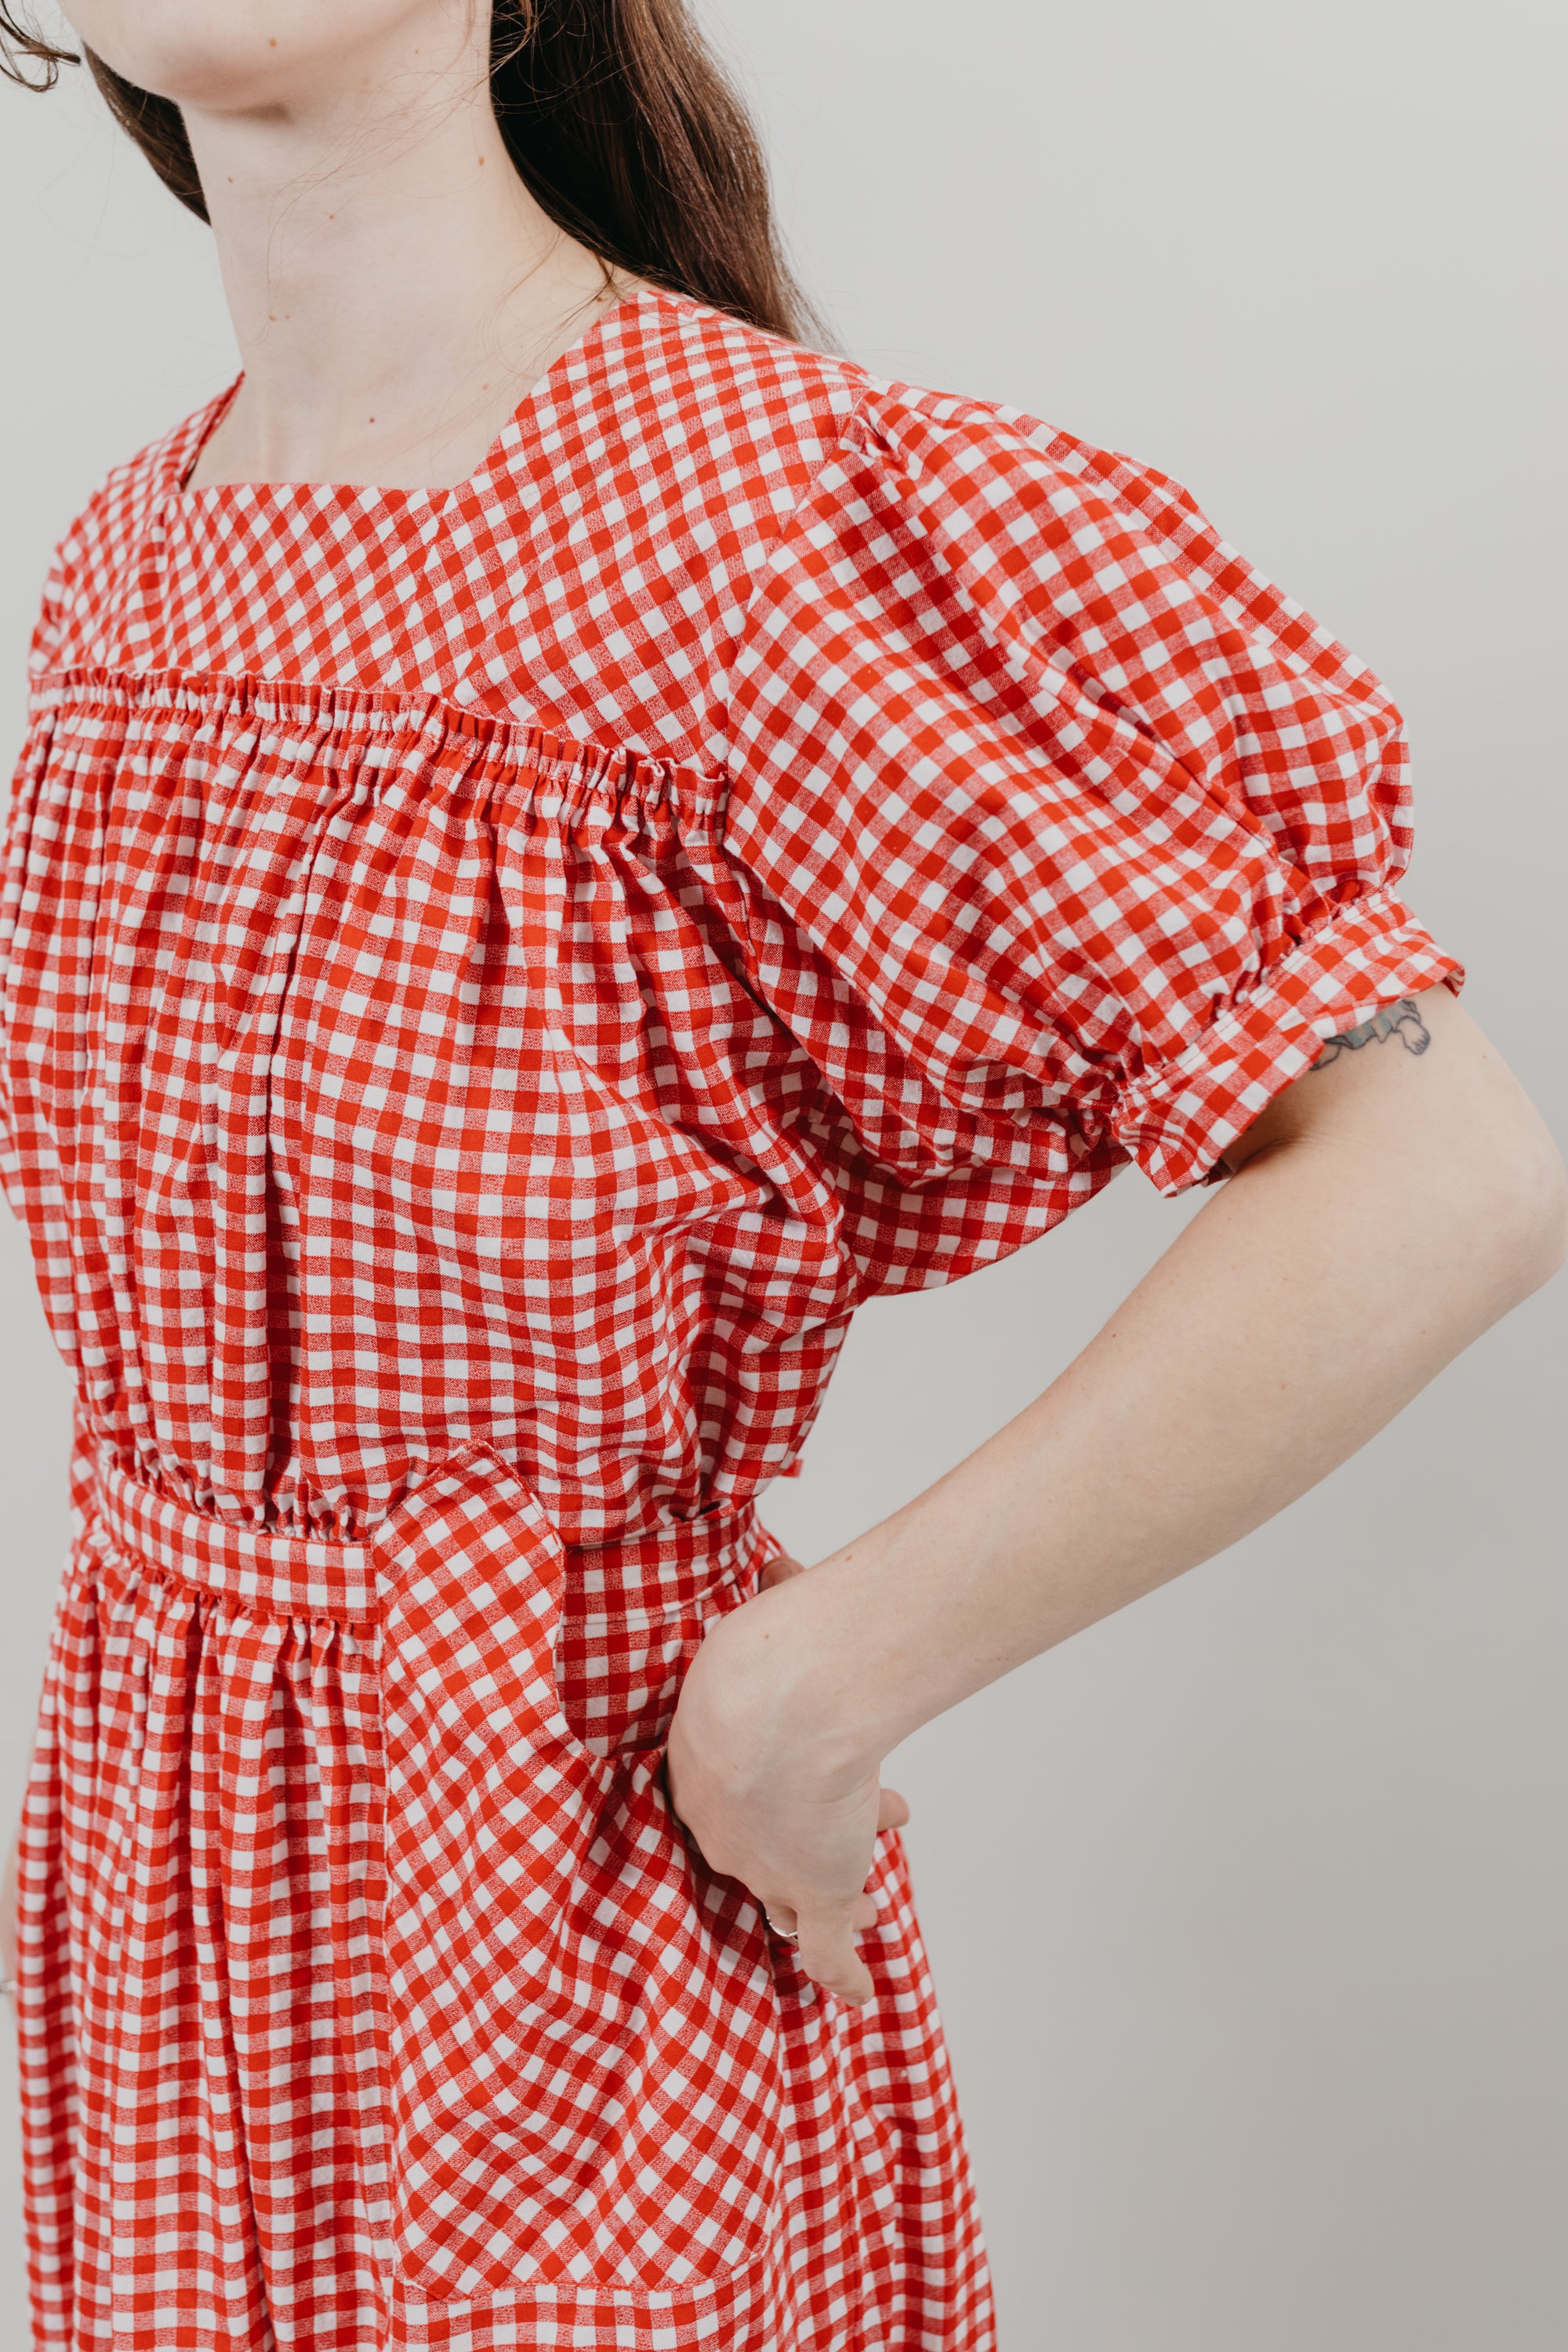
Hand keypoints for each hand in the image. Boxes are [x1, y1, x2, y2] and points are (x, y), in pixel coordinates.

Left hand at [665, 1552, 907, 2004]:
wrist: (781, 1705)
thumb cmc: (768, 1653)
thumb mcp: (763, 1623)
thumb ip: (777, 1604)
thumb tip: (784, 1567)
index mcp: (699, 1767)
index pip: (731, 1792)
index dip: (774, 1782)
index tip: (806, 1767)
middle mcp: (724, 1823)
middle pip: (763, 1844)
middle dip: (806, 1833)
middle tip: (848, 1821)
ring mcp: (770, 1863)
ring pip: (798, 1896)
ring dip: (839, 1893)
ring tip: (867, 1896)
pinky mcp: (815, 1892)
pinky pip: (827, 1949)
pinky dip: (842, 1972)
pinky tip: (856, 1992)